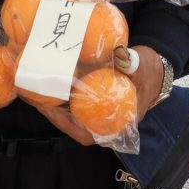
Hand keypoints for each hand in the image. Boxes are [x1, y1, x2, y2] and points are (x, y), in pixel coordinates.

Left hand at [26, 44, 165, 144]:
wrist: (155, 66)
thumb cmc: (149, 70)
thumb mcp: (142, 66)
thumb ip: (132, 63)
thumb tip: (120, 55)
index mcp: (117, 122)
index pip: (87, 133)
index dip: (66, 125)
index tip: (50, 110)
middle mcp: (104, 120)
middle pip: (73, 122)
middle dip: (52, 110)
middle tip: (33, 94)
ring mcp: (99, 110)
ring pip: (72, 111)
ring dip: (54, 100)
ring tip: (35, 86)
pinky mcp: (95, 98)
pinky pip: (75, 98)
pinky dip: (63, 89)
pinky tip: (50, 76)